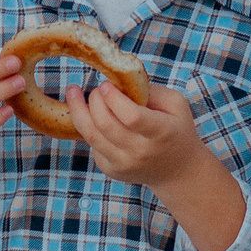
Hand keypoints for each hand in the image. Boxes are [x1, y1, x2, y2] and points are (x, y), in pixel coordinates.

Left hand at [69, 80, 206, 189]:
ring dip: (78, 110)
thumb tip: (119, 80)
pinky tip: (92, 115)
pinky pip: (92, 144)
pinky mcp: (111, 170)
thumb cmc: (176, 129)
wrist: (178, 170)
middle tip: (97, 89)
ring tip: (73, 92)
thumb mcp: (176, 104)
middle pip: (105, 124)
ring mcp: (124, 164)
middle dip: (95, 100)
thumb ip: (150, 90)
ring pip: (91, 135)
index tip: (107, 85)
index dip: (114, 99)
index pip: (132, 117)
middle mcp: (141, 152)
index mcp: (161, 133)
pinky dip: (89, 126)